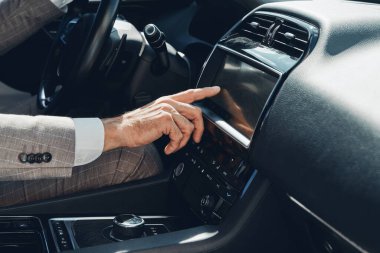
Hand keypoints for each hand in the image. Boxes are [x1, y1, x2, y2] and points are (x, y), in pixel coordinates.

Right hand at [102, 86, 220, 153]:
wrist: (123, 130)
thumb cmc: (137, 126)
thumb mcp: (157, 116)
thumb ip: (172, 117)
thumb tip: (186, 126)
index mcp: (168, 101)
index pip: (190, 93)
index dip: (205, 91)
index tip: (216, 89)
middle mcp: (169, 103)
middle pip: (196, 112)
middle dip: (199, 129)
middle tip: (196, 139)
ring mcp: (167, 110)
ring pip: (189, 127)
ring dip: (183, 141)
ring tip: (173, 146)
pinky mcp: (165, 119)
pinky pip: (180, 136)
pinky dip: (175, 145)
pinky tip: (167, 148)